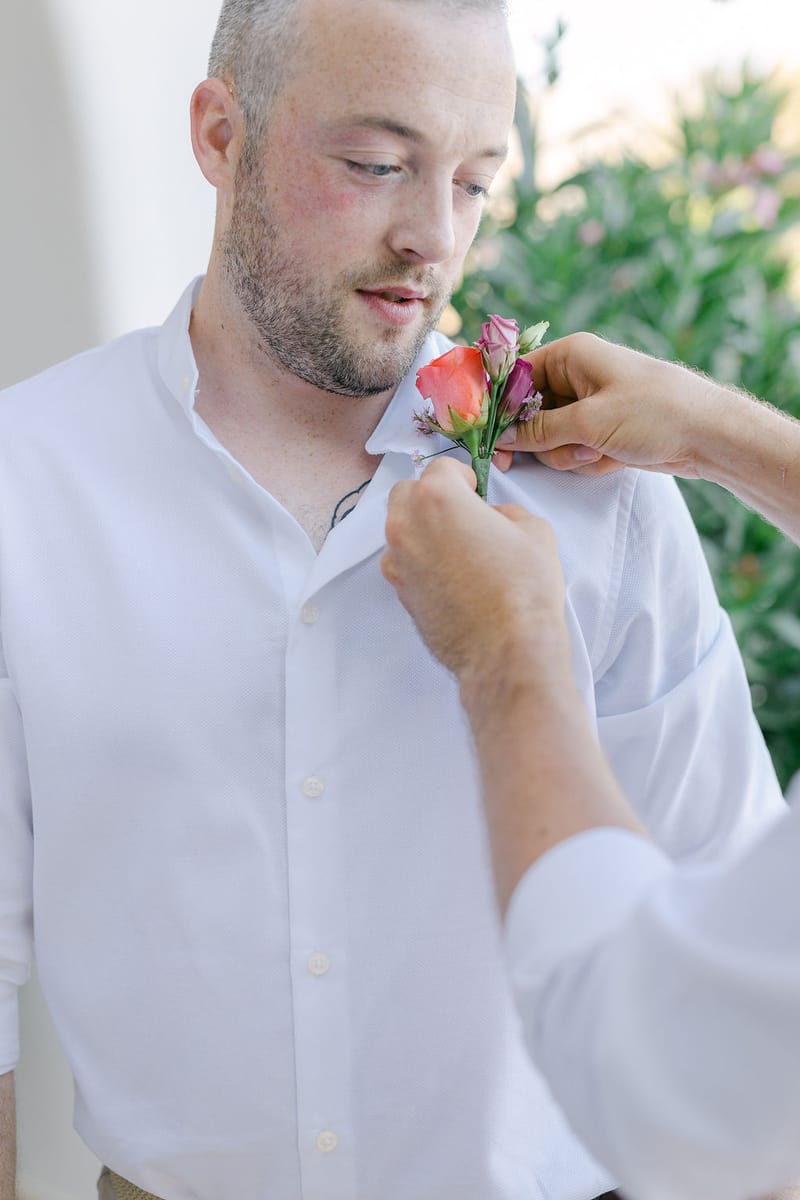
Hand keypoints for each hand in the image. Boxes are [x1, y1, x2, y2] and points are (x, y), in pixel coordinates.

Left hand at [382, 457, 569, 684]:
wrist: (505, 650)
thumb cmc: (523, 589)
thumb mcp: (534, 530)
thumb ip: (506, 513)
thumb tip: (492, 519)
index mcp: (437, 498)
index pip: (442, 469)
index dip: (464, 478)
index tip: (477, 493)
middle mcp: (407, 525)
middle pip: (408, 493)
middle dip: (432, 497)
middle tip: (463, 515)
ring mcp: (397, 561)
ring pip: (401, 529)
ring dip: (423, 528)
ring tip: (458, 550)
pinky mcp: (399, 592)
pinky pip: (403, 563)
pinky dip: (420, 561)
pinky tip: (451, 578)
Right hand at [493, 332, 723, 477]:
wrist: (708, 436)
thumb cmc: (654, 413)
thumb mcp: (589, 422)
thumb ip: (539, 430)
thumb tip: (501, 437)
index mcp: (571, 356)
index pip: (514, 376)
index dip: (500, 407)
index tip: (492, 438)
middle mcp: (576, 377)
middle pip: (528, 413)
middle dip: (543, 439)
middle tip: (561, 452)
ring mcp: (588, 406)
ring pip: (549, 438)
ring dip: (569, 454)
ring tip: (599, 453)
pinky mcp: (600, 431)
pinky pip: (572, 450)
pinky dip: (587, 461)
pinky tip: (611, 459)